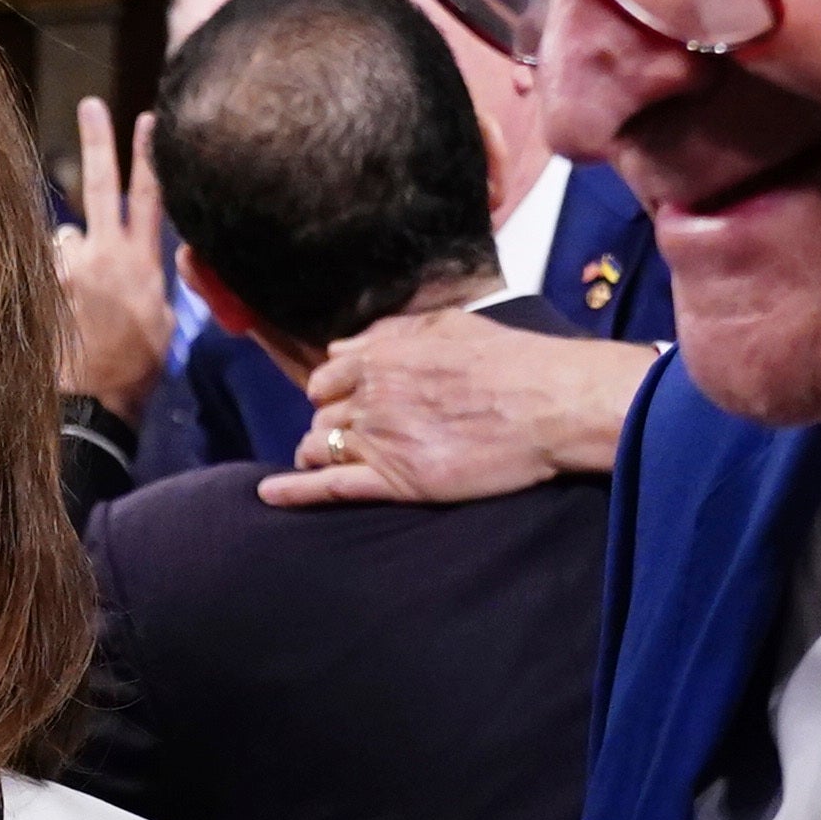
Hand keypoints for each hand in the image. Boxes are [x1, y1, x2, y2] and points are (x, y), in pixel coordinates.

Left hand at [56, 99, 175, 420]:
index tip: (148, 119)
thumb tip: (141, 256)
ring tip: (78, 304)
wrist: (95, 402)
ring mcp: (68, 266)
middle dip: (98, 141)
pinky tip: (59, 310)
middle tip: (91, 105)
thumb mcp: (162, 320)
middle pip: (99, 184)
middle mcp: (104, 253)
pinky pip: (44, 266)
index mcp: (143, 262)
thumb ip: (151, 278)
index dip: (149, 155)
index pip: (149, 196)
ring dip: (69, 260)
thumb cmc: (134, 368)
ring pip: (65, 240)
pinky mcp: (40, 283)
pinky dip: (50, 280)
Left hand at [261, 313, 654, 508]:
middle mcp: (370, 394)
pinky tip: (270, 495)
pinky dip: (294, 491)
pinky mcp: (395, 481)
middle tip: (357, 436)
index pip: (327, 376)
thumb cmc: (511, 362)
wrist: (550, 403)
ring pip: (322, 447)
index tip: (348, 402)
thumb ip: (392, 332)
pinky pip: (329, 487)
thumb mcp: (449, 324)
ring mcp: (380, 439)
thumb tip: (347, 343)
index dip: (334, 392)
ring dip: (322, 453)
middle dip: (333, 424)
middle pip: (323, 414)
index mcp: (381, 355)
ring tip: (333, 462)